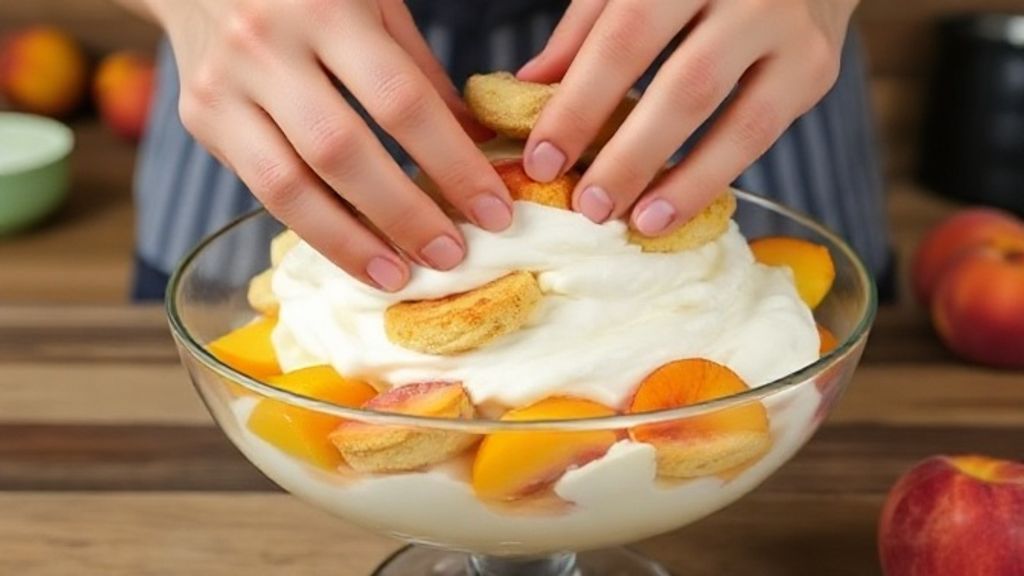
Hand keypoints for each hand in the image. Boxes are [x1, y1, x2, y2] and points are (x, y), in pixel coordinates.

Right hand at [147, 0, 513, 289]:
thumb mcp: (373, 4)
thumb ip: (419, 74)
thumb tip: (477, 149)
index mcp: (327, 6)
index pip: (401, 100)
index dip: (452, 164)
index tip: (493, 212)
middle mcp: (267, 45)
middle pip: (341, 151)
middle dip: (403, 214)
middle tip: (451, 255)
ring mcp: (224, 85)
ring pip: (287, 186)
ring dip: (349, 242)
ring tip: (397, 276)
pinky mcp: (199, 119)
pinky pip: (260, 190)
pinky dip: (311, 228)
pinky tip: (350, 252)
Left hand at [518, 0, 857, 234]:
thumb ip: (587, 26)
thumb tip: (529, 85)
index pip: (624, 37)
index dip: (580, 103)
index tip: (542, 160)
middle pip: (685, 86)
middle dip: (631, 155)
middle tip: (588, 205)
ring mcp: (792, 32)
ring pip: (738, 121)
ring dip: (683, 181)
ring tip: (637, 222)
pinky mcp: (816, 69)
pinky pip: (764, 136)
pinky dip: (715, 177)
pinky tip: (676, 206)